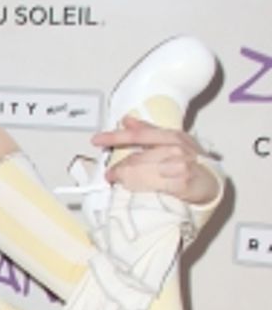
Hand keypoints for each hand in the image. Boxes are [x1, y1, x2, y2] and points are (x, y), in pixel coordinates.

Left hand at [92, 116, 220, 204]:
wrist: (211, 184)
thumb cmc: (190, 162)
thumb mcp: (171, 141)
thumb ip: (148, 131)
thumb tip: (126, 120)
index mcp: (171, 136)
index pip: (139, 134)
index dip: (116, 137)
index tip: (97, 139)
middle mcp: (176, 148)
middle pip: (136, 158)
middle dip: (120, 168)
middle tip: (110, 174)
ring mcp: (179, 165)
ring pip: (141, 172)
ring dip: (126, 179)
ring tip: (120, 182)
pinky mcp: (181, 183)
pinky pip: (152, 185)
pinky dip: (139, 187)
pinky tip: (134, 189)